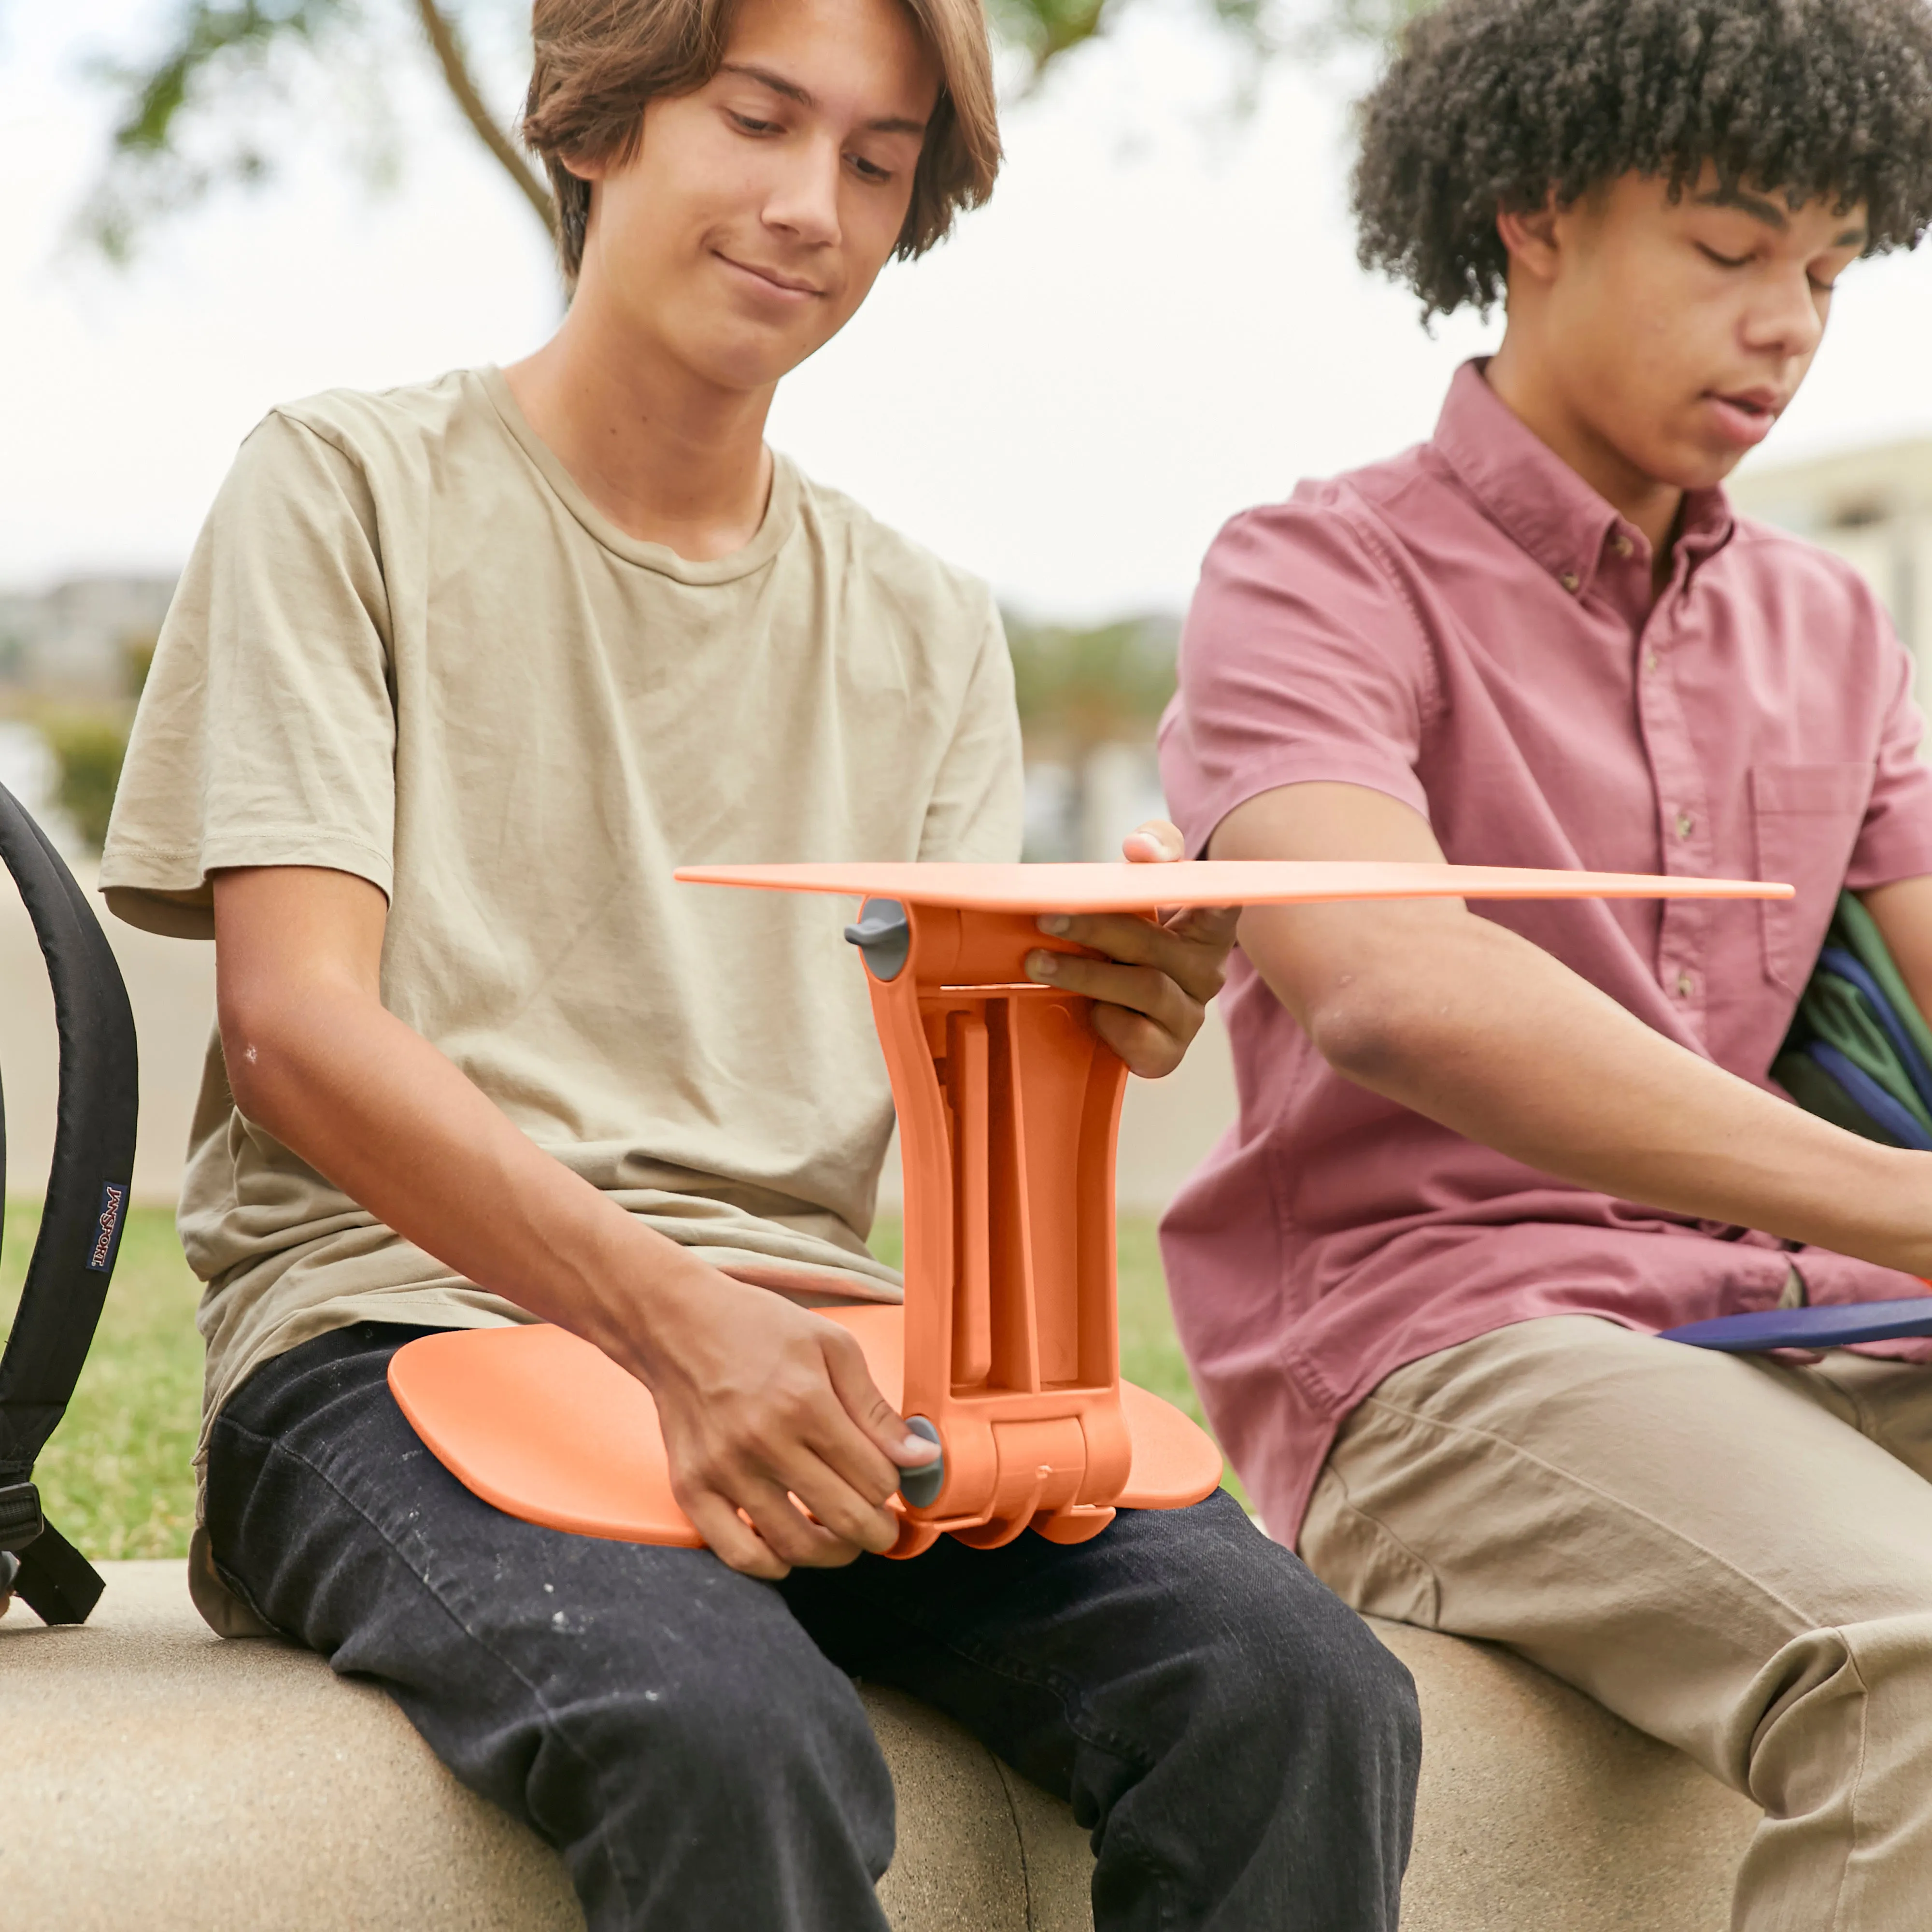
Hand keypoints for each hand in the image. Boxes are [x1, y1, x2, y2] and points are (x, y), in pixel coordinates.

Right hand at [633, 1268, 939, 1580]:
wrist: (676, 1325)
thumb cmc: (758, 1329)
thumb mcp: (832, 1348)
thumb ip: (876, 1409)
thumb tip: (921, 1458)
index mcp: (806, 1403)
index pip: (875, 1478)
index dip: (893, 1487)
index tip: (890, 1481)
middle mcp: (763, 1442)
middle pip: (844, 1519)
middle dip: (878, 1532)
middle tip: (882, 1527)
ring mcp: (723, 1470)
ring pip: (796, 1546)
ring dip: (833, 1553)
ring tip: (842, 1538)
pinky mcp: (690, 1489)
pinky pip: (737, 1554)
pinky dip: (772, 1564)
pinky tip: (788, 1549)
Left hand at [1024, 818, 1237, 1076]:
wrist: (1113, 999)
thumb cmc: (1134, 934)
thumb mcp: (1144, 886)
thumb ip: (1153, 850)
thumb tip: (1138, 846)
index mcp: (1209, 928)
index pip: (1222, 906)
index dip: (1218, 898)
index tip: (1206, 890)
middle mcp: (1207, 972)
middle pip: (1155, 945)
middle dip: (1097, 929)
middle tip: (1047, 918)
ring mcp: (1189, 1016)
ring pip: (1144, 989)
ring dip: (1084, 975)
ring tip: (1037, 963)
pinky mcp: (1166, 1054)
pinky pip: (1136, 1037)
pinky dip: (1105, 1021)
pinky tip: (1084, 1010)